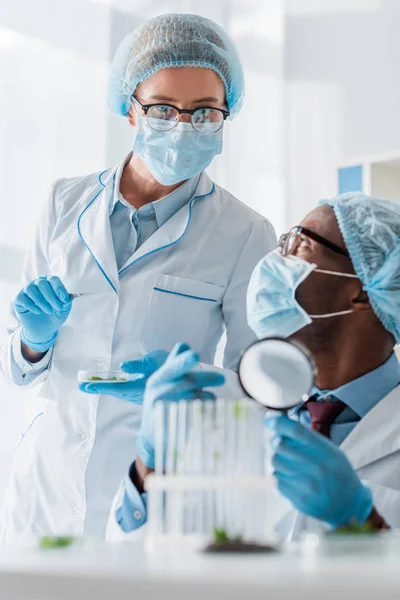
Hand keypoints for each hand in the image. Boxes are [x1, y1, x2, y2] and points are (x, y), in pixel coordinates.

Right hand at [14, 276, 71, 352]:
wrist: (43, 330)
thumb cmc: (54, 316)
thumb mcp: (63, 310)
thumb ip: (66, 302)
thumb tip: (68, 296)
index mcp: (49, 283)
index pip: (53, 279)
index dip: (59, 288)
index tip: (64, 299)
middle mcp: (37, 284)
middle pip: (42, 283)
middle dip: (51, 296)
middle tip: (58, 307)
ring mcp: (26, 291)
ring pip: (31, 289)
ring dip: (41, 301)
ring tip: (48, 311)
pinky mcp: (18, 300)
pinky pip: (21, 297)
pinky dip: (30, 305)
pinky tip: (37, 311)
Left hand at [79, 350, 168, 402]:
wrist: (185, 374)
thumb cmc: (168, 364)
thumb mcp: (154, 360)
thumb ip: (139, 365)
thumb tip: (123, 366)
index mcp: (141, 386)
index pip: (117, 387)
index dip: (101, 387)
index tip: (86, 386)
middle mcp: (139, 394)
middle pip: (115, 391)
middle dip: (99, 387)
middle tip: (81, 385)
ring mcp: (140, 396)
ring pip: (120, 392)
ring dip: (106, 388)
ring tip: (90, 384)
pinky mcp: (142, 394)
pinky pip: (125, 391)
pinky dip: (115, 388)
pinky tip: (108, 383)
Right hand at [137, 342, 224, 468]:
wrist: (152, 437)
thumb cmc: (160, 403)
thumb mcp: (162, 382)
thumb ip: (174, 364)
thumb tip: (183, 344)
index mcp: (156, 380)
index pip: (171, 368)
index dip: (184, 361)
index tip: (195, 355)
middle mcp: (159, 394)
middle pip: (187, 382)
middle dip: (206, 378)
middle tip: (221, 378)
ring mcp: (166, 411)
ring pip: (196, 398)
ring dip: (207, 396)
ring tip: (207, 398)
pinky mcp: (176, 426)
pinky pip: (199, 414)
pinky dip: (207, 411)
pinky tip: (207, 411)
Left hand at [265, 414, 372, 527]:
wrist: (348, 505)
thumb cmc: (336, 472)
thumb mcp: (330, 450)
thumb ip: (306, 436)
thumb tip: (274, 420)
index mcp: (326, 451)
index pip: (297, 430)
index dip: (279, 422)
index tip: (270, 419)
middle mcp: (316, 467)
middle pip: (280, 444)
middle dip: (276, 440)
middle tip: (280, 442)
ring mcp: (306, 484)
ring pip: (275, 461)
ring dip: (278, 458)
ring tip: (289, 462)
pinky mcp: (298, 498)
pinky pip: (276, 479)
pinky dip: (280, 475)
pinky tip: (292, 477)